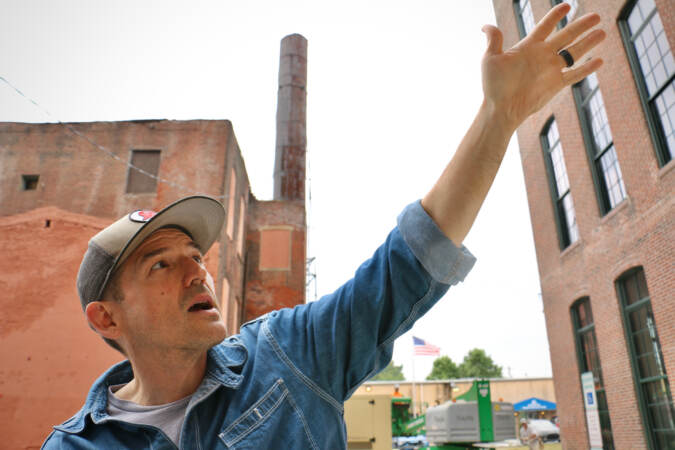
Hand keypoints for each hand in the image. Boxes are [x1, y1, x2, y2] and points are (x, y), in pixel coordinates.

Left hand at [480, 3, 605, 130]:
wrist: (502, 108)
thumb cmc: (494, 85)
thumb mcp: (490, 59)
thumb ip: (494, 40)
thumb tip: (485, 26)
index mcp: (528, 46)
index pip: (545, 26)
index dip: (555, 16)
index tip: (566, 6)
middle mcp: (542, 55)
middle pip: (566, 36)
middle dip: (581, 26)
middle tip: (595, 16)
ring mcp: (551, 69)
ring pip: (574, 52)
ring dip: (588, 42)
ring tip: (602, 32)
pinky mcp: (556, 84)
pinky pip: (575, 74)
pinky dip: (587, 68)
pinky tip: (600, 61)